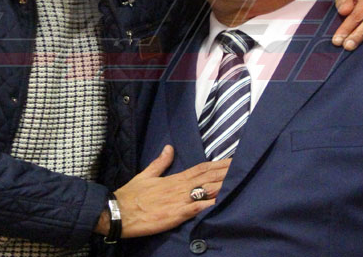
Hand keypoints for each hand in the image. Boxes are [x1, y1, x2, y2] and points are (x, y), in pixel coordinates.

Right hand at [95, 145, 230, 237]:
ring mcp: (179, 201)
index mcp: (174, 178)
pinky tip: (223, 202)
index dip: (218, 163)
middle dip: (227, 171)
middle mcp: (179, 187)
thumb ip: (160, 162)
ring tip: (240, 178)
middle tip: (245, 164)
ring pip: (206, 190)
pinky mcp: (176, 215)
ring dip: (223, 184)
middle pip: (208, 177)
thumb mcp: (146, 175)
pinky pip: (197, 209)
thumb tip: (169, 147)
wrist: (118, 212)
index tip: (232, 158)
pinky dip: (210, 205)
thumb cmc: (131, 196)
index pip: (201, 168)